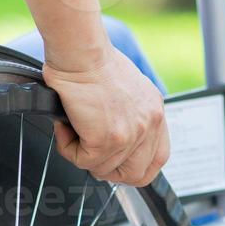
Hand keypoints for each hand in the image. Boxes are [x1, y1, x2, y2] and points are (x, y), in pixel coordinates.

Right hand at [43, 43, 169, 186]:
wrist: (80, 51)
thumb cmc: (92, 59)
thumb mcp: (127, 87)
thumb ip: (128, 114)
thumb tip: (112, 132)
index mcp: (154, 111)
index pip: (158, 158)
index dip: (136, 167)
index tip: (119, 164)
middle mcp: (148, 124)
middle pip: (137, 174)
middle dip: (110, 170)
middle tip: (90, 154)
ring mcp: (129, 134)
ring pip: (104, 169)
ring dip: (83, 154)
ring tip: (72, 130)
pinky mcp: (105, 138)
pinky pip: (83, 161)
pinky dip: (69, 148)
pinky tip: (65, 127)